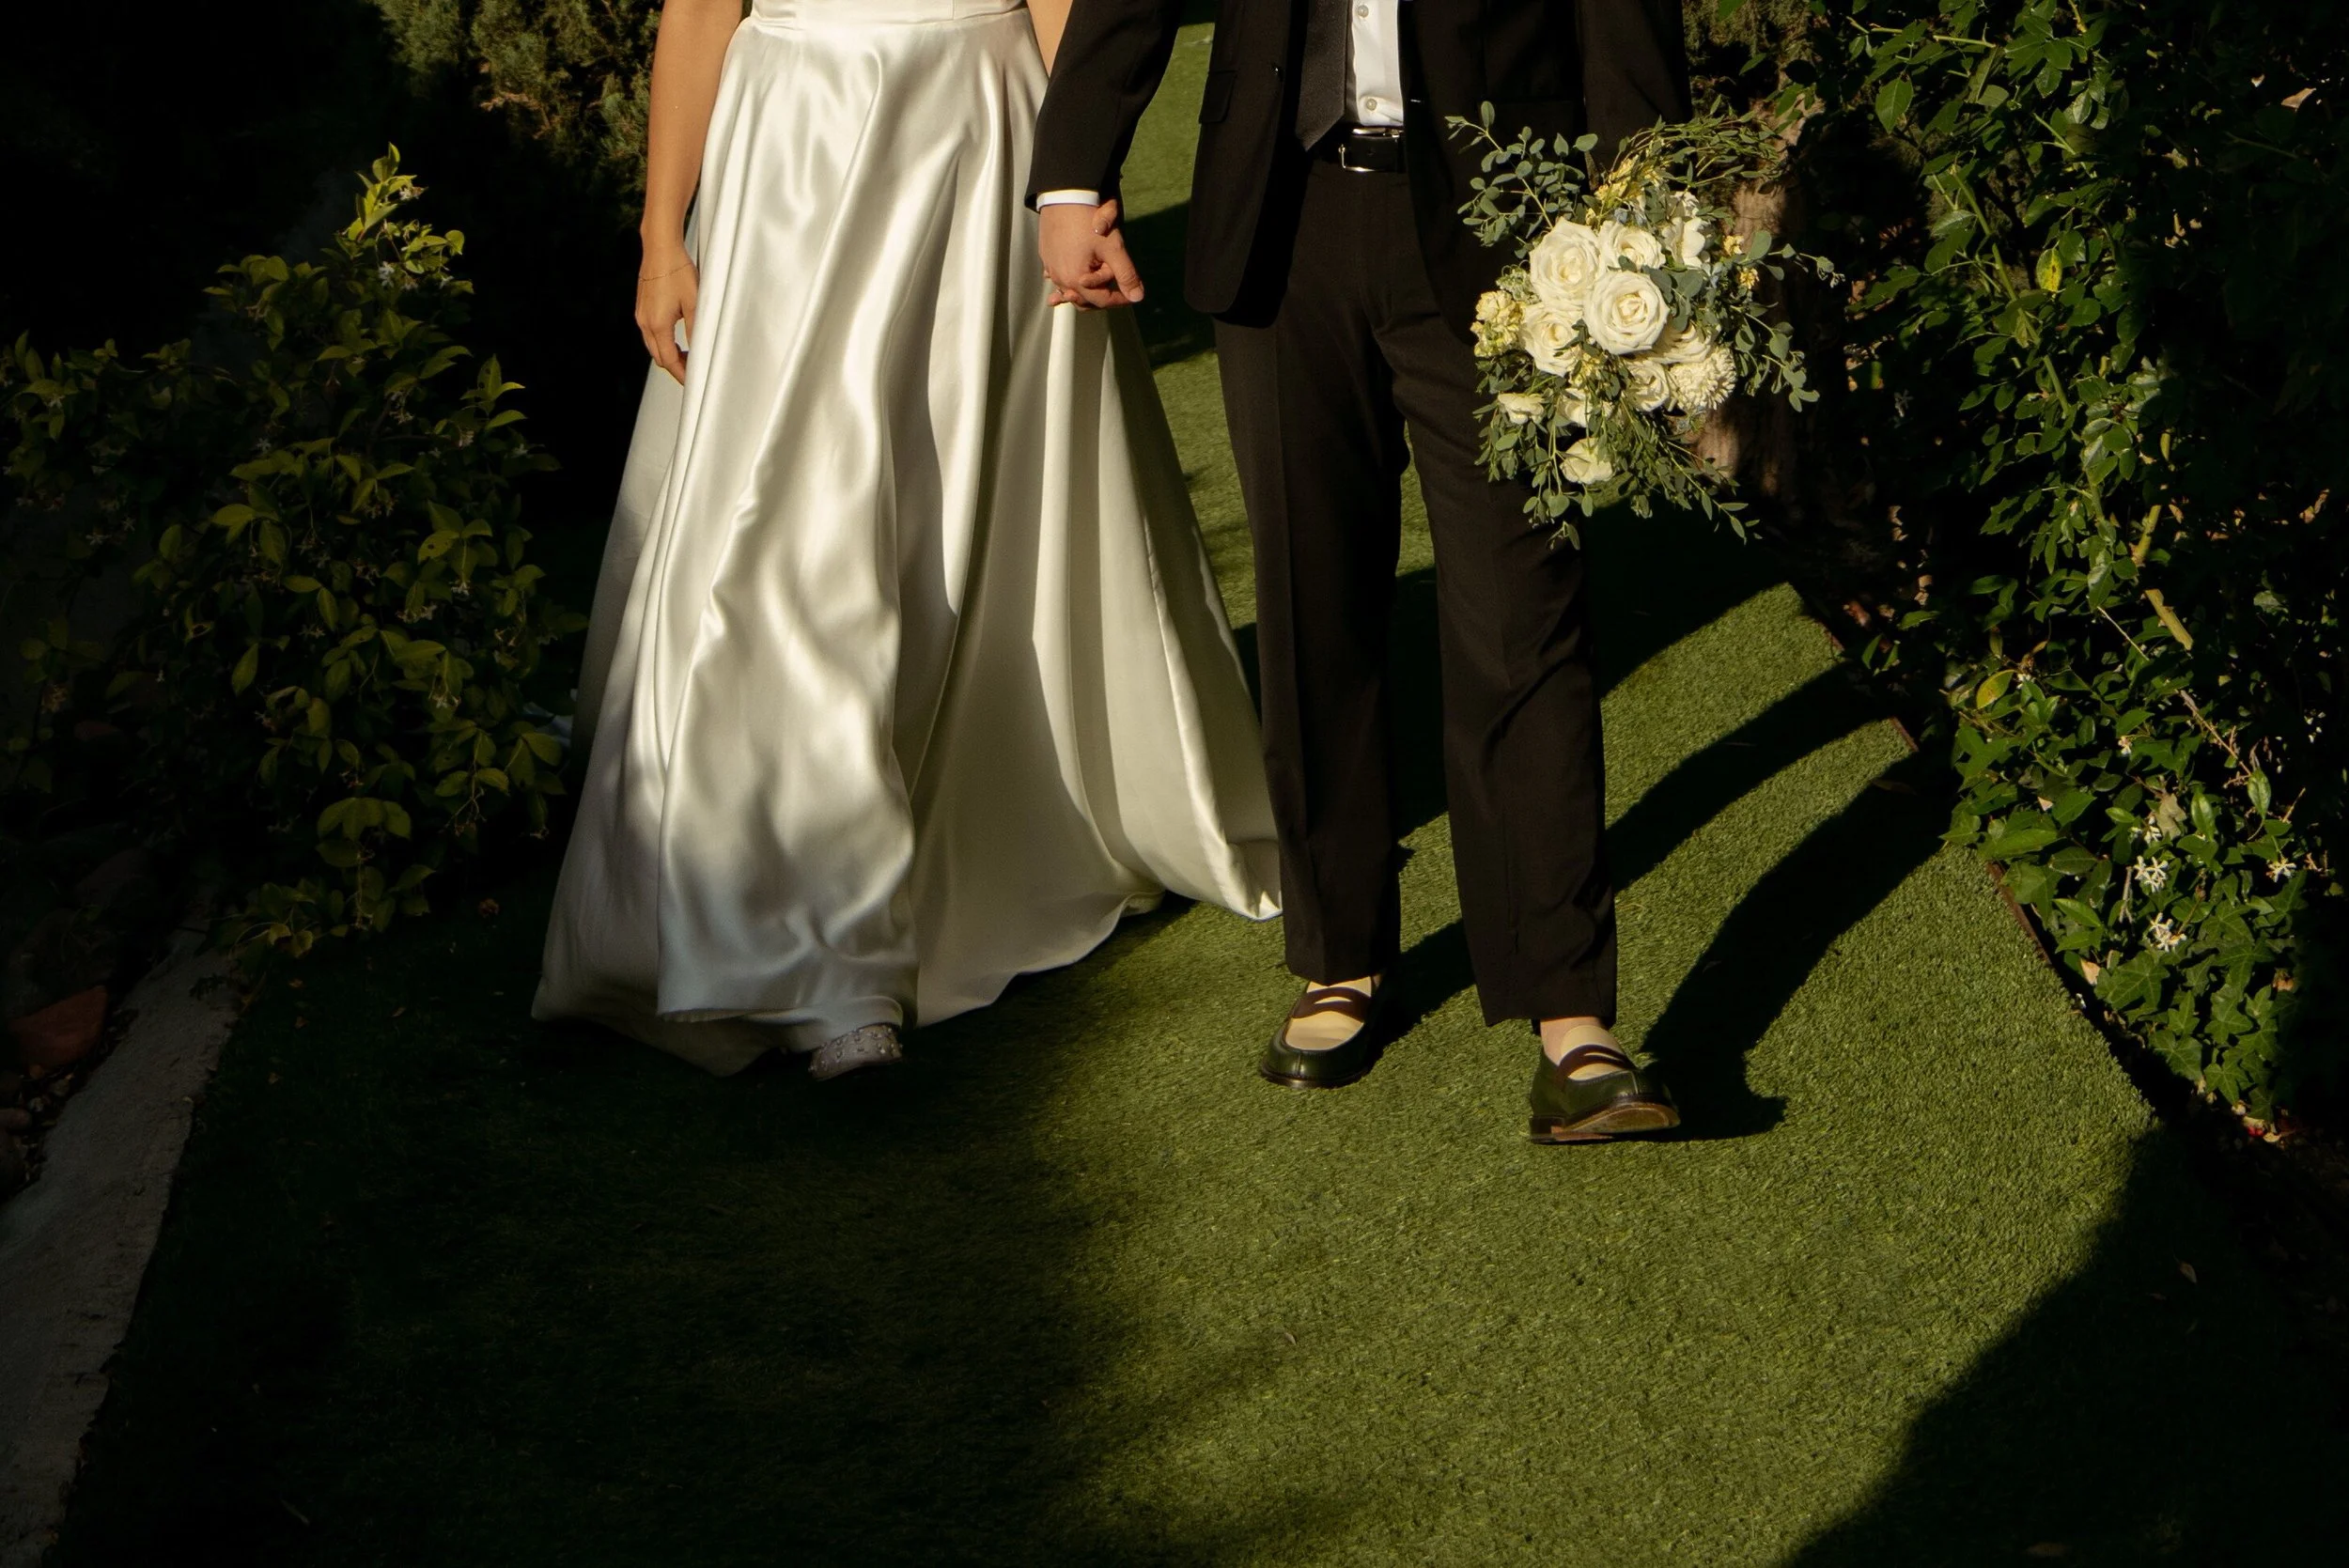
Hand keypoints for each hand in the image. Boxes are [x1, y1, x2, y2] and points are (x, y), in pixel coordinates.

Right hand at [635, 244, 698, 383]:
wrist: (660, 248)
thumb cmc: (678, 271)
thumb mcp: (695, 303)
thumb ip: (696, 330)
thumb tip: (699, 350)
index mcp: (657, 324)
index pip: (669, 360)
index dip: (681, 374)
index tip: (692, 381)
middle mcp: (645, 322)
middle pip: (659, 356)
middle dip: (675, 367)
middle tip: (693, 370)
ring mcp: (641, 314)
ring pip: (653, 345)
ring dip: (668, 354)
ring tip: (687, 356)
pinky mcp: (642, 307)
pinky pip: (650, 333)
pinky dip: (662, 341)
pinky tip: (676, 338)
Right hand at [1040, 199, 1144, 309]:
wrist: (1063, 195)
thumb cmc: (1088, 221)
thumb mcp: (1113, 248)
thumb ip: (1126, 274)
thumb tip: (1138, 297)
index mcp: (1077, 280)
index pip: (1102, 301)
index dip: (1120, 300)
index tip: (1131, 294)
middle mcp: (1060, 278)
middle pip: (1083, 300)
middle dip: (1100, 296)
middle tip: (1114, 290)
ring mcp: (1050, 267)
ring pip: (1069, 289)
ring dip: (1084, 290)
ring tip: (1095, 287)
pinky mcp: (1045, 256)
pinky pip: (1057, 275)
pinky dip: (1068, 278)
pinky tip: (1073, 275)